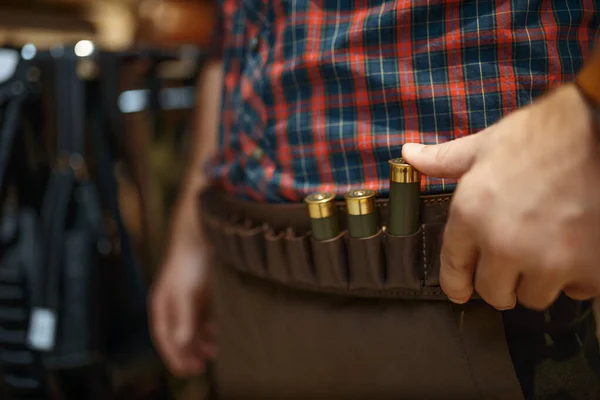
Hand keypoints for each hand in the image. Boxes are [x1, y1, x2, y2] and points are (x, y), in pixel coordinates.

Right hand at [149, 236, 215, 376]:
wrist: (202, 232)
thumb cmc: (189, 261)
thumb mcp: (186, 291)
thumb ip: (184, 316)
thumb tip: (182, 342)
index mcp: (162, 303)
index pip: (164, 336)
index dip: (173, 355)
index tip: (185, 371)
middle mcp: (173, 302)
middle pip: (178, 334)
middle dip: (188, 352)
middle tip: (200, 367)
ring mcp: (188, 296)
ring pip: (192, 326)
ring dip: (201, 341)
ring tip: (214, 354)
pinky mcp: (202, 290)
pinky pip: (204, 316)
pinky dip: (210, 327)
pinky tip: (219, 335)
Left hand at [402, 84, 599, 310]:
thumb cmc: (542, 135)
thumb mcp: (485, 145)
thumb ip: (443, 160)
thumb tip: (408, 154)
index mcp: (471, 215)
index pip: (454, 271)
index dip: (456, 285)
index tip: (461, 290)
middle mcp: (504, 245)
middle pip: (495, 294)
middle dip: (501, 281)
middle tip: (511, 263)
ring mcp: (548, 261)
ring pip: (535, 296)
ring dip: (539, 279)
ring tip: (547, 250)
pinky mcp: (589, 268)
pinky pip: (577, 290)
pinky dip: (577, 276)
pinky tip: (578, 249)